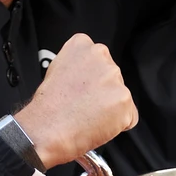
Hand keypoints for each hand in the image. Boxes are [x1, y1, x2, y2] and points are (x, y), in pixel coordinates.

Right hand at [14, 34, 137, 168]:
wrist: (46, 130)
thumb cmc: (47, 107)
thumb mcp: (56, 70)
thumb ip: (78, 66)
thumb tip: (89, 76)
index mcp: (82, 45)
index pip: (99, 60)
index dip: (91, 79)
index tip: (81, 88)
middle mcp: (101, 56)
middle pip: (113, 77)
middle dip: (103, 92)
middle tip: (83, 104)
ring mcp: (114, 77)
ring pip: (121, 97)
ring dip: (110, 108)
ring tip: (87, 115)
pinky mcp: (124, 99)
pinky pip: (129, 117)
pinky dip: (118, 125)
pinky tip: (98, 124)